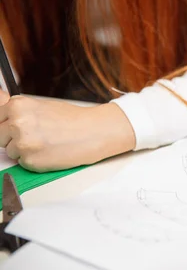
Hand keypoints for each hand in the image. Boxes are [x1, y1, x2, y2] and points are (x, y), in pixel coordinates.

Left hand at [0, 92, 134, 171]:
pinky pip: (22, 163)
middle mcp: (17, 122)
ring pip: (10, 151)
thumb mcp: (40, 107)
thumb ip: (17, 111)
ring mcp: (23, 143)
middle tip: (37, 136)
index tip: (18, 128)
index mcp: (18, 105)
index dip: (7, 125)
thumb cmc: (72, 120)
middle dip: (13, 138)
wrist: (95, 131)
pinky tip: (50, 152)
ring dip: (24, 150)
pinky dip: (34, 161)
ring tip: (46, 143)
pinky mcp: (30, 161)